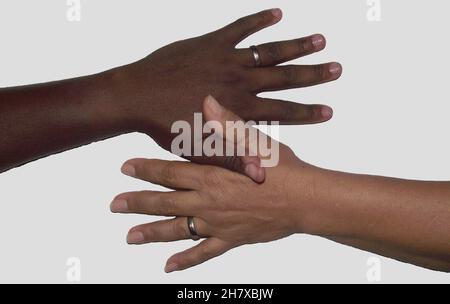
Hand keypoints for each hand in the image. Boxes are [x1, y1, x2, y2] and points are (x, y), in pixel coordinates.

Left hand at [111, 97, 314, 271]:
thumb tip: (206, 100)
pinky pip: (204, 253)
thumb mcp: (255, 140)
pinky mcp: (231, 239)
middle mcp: (208, 202)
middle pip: (165, 202)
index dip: (146, 169)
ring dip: (152, 232)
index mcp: (212, 176)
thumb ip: (227, 123)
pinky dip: (186, 260)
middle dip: (138, 202)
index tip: (125, 167)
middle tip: (114, 204)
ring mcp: (217, 224)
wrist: (305, 200)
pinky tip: (170, 267)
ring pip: (177, 230)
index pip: (170, 172)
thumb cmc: (283, 168)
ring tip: (130, 236)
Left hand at [112, 8, 340, 178]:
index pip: (281, 111)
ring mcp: (226, 59)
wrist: (135, 96)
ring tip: (319, 40)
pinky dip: (259, 20)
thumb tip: (260, 174)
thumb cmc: (164, 126)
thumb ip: (231, 158)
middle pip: (284, 78)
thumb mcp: (199, 149)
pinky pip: (240, 28)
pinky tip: (277, 12)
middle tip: (336, 68)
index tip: (329, 110)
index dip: (306, 112)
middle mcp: (238, 82)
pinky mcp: (211, 43)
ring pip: (269, 51)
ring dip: (295, 46)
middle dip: (312, 75)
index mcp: (238, 109)